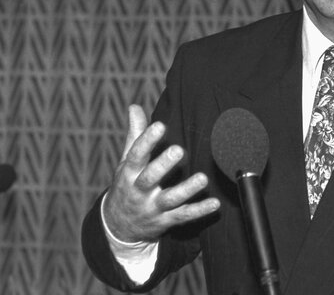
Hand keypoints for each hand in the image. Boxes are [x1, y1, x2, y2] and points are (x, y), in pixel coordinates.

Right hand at [102, 105, 219, 242]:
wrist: (118, 226)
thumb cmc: (127, 185)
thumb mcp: (126, 162)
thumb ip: (135, 135)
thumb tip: (134, 106)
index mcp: (129, 173)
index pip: (136, 155)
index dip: (147, 140)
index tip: (159, 125)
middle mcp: (139, 191)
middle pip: (150, 178)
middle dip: (163, 165)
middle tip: (179, 150)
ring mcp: (152, 208)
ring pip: (170, 199)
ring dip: (187, 190)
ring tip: (203, 178)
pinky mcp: (165, 221)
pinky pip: (183, 216)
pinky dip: (199, 211)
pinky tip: (215, 204)